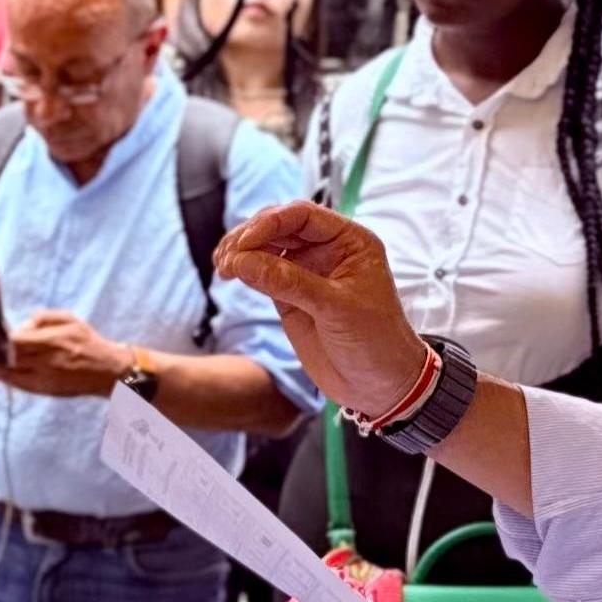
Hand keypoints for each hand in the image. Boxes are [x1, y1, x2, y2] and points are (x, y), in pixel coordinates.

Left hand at [0, 308, 135, 397]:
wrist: (107, 371)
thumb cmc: (87, 341)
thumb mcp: (71, 320)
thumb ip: (45, 317)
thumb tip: (23, 324)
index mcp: (52, 340)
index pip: (16, 340)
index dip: (2, 336)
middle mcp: (46, 361)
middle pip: (9, 357)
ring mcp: (44, 378)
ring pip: (10, 373)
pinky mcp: (44, 390)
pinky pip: (18, 385)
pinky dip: (6, 377)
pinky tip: (1, 371)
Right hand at [214, 202, 429, 423]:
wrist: (379, 385)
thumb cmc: (376, 341)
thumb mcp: (336, 307)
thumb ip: (289, 282)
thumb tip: (242, 261)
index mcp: (349, 241)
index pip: (302, 216)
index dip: (269, 223)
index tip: (244, 243)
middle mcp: (326, 250)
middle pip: (278, 227)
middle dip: (249, 237)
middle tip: (228, 258)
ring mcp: (306, 272)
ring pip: (265, 248)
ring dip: (241, 253)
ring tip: (223, 268)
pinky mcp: (290, 296)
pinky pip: (261, 274)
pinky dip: (243, 272)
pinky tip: (230, 275)